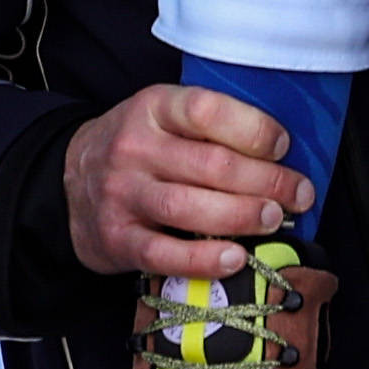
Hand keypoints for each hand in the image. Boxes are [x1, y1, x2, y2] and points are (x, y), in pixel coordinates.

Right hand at [66, 81, 302, 278]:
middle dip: (266, 181)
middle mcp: (134, 148)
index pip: (205, 110)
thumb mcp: (163, 117)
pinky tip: (235, 258)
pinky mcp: (118, 240)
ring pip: (189, 207)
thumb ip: (208, 127)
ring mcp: (122, 195)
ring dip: (242, 215)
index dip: (252, 128)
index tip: (283, 144)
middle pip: (210, 165)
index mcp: (152, 108)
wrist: (68, 182)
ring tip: (275, 219)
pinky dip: (203, 260)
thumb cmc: (139, 148)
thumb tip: (281, 152)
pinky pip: (164, 254)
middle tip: (299, 193)